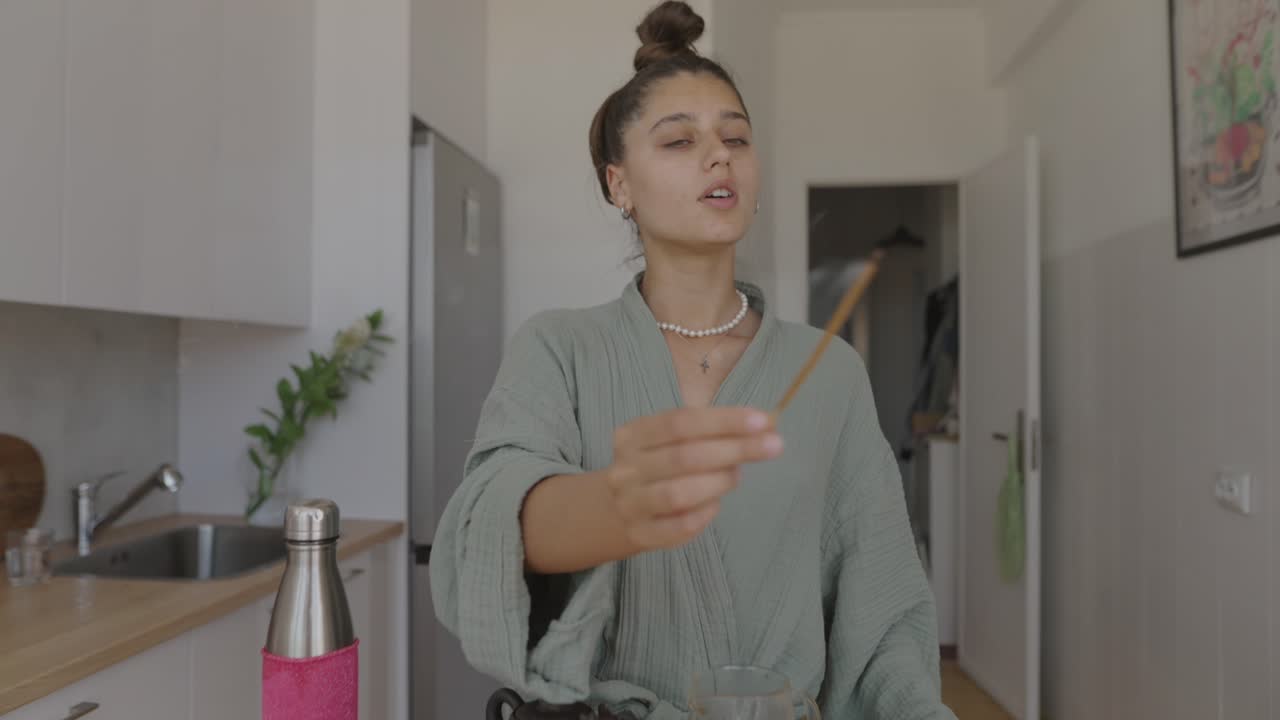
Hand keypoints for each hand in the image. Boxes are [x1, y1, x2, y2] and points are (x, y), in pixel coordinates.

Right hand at [605, 406, 782, 551]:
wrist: (612, 513)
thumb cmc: (655, 468)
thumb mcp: (668, 442)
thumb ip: (708, 432)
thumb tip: (762, 428)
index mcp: (633, 435)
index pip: (681, 421)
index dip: (724, 421)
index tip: (763, 421)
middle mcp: (627, 469)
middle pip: (685, 456)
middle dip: (734, 449)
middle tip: (772, 446)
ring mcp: (631, 504)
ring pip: (680, 493)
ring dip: (718, 483)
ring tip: (736, 477)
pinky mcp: (641, 534)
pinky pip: (681, 526)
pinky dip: (705, 514)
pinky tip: (714, 504)